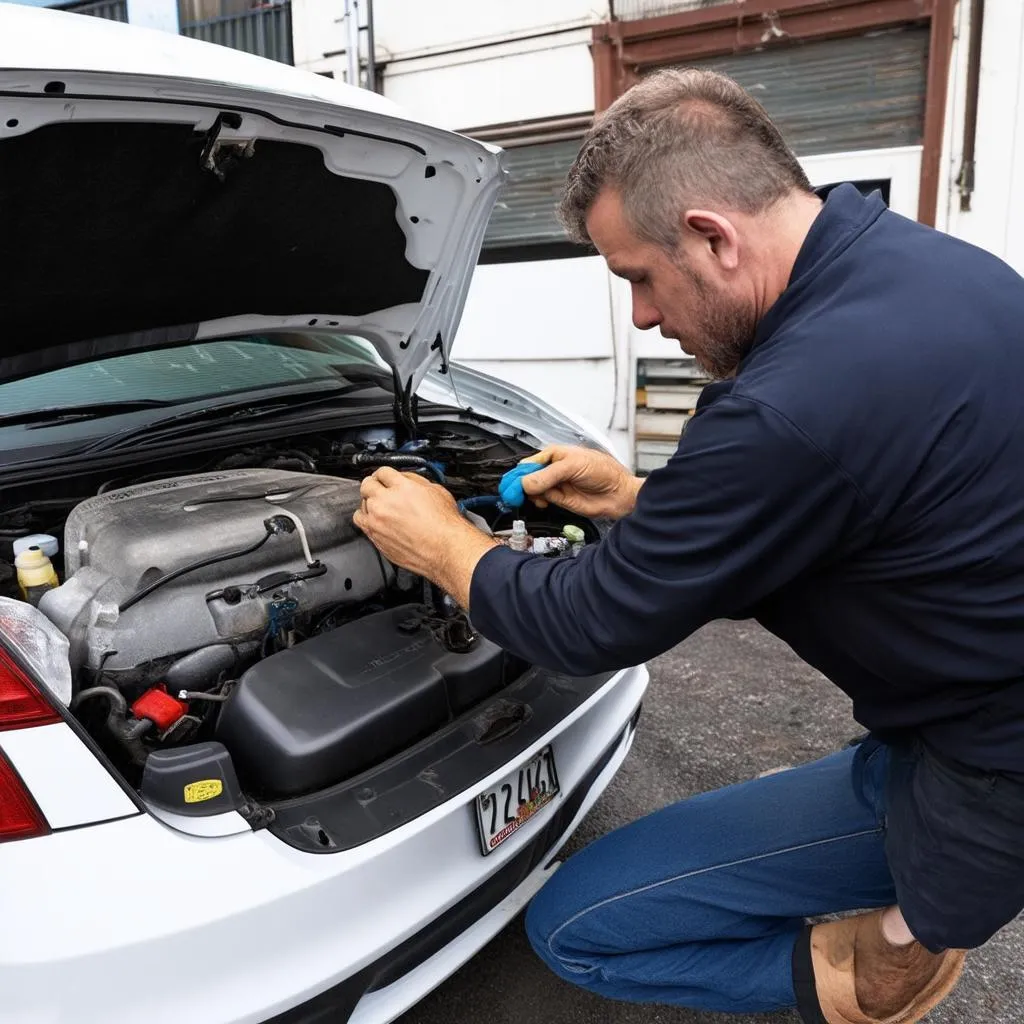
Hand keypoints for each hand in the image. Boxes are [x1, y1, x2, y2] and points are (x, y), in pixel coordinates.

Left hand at [353, 468, 496, 606]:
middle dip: (374, 484)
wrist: (445, 550)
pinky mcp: (375, 537)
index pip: (383, 472)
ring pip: (361, 504)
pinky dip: (365, 519)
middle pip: (367, 485)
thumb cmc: (445, 525)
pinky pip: (361, 523)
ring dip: (369, 502)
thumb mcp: (436, 491)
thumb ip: (415, 482)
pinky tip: (374, 519)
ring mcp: (378, 521)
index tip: (386, 478)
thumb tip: (406, 480)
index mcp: (402, 487)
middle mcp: (386, 502)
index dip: (385, 474)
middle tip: (380, 488)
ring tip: (378, 505)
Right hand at [519, 446, 641, 519]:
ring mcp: (556, 484)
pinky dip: (538, 501)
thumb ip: (548, 475)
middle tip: (513, 492)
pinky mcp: (559, 499)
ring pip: (532, 489)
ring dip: (529, 493)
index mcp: (555, 454)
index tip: (512, 483)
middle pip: (527, 476)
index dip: (519, 472)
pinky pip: (541, 499)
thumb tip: (526, 483)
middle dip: (520, 483)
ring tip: (533, 496)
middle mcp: (553, 469)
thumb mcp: (573, 466)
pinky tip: (541, 501)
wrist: (619, 494)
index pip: (529, 462)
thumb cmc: (604, 471)